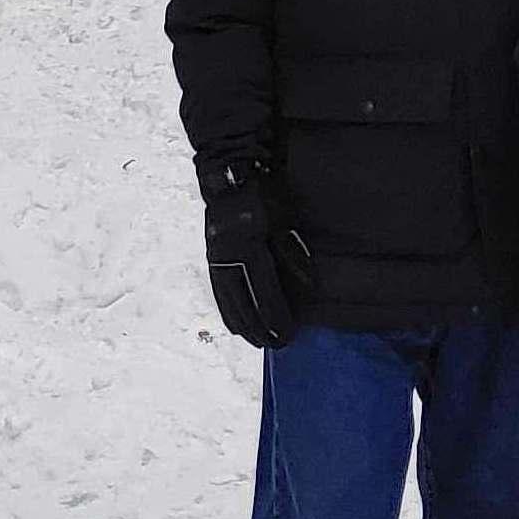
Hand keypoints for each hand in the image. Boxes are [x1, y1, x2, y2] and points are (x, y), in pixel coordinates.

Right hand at [199, 155, 303, 347]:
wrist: (227, 173)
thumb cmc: (262, 192)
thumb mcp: (283, 217)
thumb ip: (293, 251)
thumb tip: (308, 286)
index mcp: (247, 244)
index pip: (263, 288)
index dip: (275, 314)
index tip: (286, 334)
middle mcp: (227, 255)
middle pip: (243, 300)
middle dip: (259, 326)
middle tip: (274, 345)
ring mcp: (215, 256)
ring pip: (228, 299)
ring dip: (242, 323)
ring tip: (255, 341)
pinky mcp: (211, 255)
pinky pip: (219, 289)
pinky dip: (228, 310)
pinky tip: (235, 324)